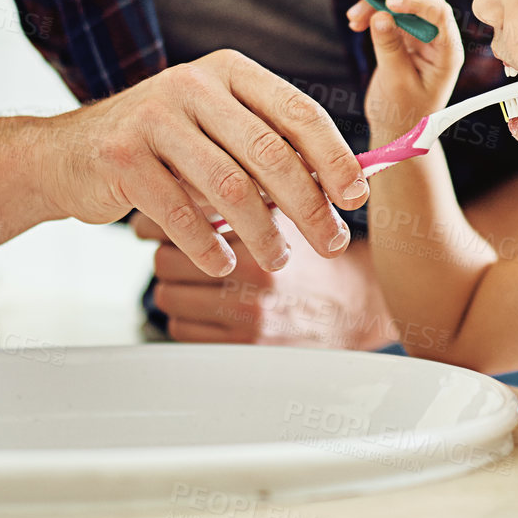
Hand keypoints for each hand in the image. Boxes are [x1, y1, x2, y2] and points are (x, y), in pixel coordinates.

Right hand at [35, 49, 368, 277]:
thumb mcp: (215, 128)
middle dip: (309, 204)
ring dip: (263, 233)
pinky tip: (225, 264)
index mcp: (228, 71)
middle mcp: (193, 84)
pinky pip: (180, 212)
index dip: (335, 156)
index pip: (297, 111)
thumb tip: (340, 184)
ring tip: (280, 260)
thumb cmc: (159, 145)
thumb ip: (266, 145)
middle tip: (330, 242)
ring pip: (229, 186)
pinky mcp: (123, 157)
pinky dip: (209, 247)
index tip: (357, 197)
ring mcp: (154, 117)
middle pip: (269, 152)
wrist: (67, 153)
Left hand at [133, 211, 396, 347]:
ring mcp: (246, 320)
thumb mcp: (292, 208)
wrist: (354, 306)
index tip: (163, 206)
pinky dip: (187, 314)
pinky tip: (206, 300)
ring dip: (175, 281)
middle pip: (167, 258)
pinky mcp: (238, 348)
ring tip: (191, 270)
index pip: (187, 220)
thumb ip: (249, 188)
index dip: (168, 210)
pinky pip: (181, 328)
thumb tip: (185, 169)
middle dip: (169, 247)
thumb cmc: (316, 251)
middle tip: (178, 240)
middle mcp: (255, 283)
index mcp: (267, 239)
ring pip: (168, 294)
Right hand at [346, 0, 464, 146]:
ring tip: (353, 17)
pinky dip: (372, 12)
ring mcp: (422, 36)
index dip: (415, 2)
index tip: (388, 3)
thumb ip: (389, 48)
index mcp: (448, 51)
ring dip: (377, 2)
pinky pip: (390, 13)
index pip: (439, 13)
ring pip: (404, 1)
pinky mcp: (405, 37)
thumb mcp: (395, 82)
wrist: (396, 130)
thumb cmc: (403, 113)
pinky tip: (355, 23)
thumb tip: (381, 15)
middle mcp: (439, 39)